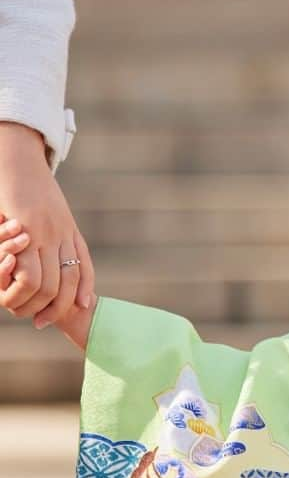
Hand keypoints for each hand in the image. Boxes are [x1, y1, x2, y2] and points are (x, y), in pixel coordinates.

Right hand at [0, 121, 94, 326]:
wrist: (17, 156)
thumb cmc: (26, 181)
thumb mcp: (46, 209)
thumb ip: (52, 229)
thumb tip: (45, 245)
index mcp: (69, 229)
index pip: (84, 266)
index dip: (83, 290)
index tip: (80, 307)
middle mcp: (63, 234)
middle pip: (70, 280)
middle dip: (58, 305)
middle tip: (42, 321)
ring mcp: (46, 233)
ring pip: (49, 281)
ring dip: (37, 303)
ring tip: (25, 314)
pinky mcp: (27, 231)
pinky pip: (30, 270)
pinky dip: (24, 288)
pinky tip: (14, 297)